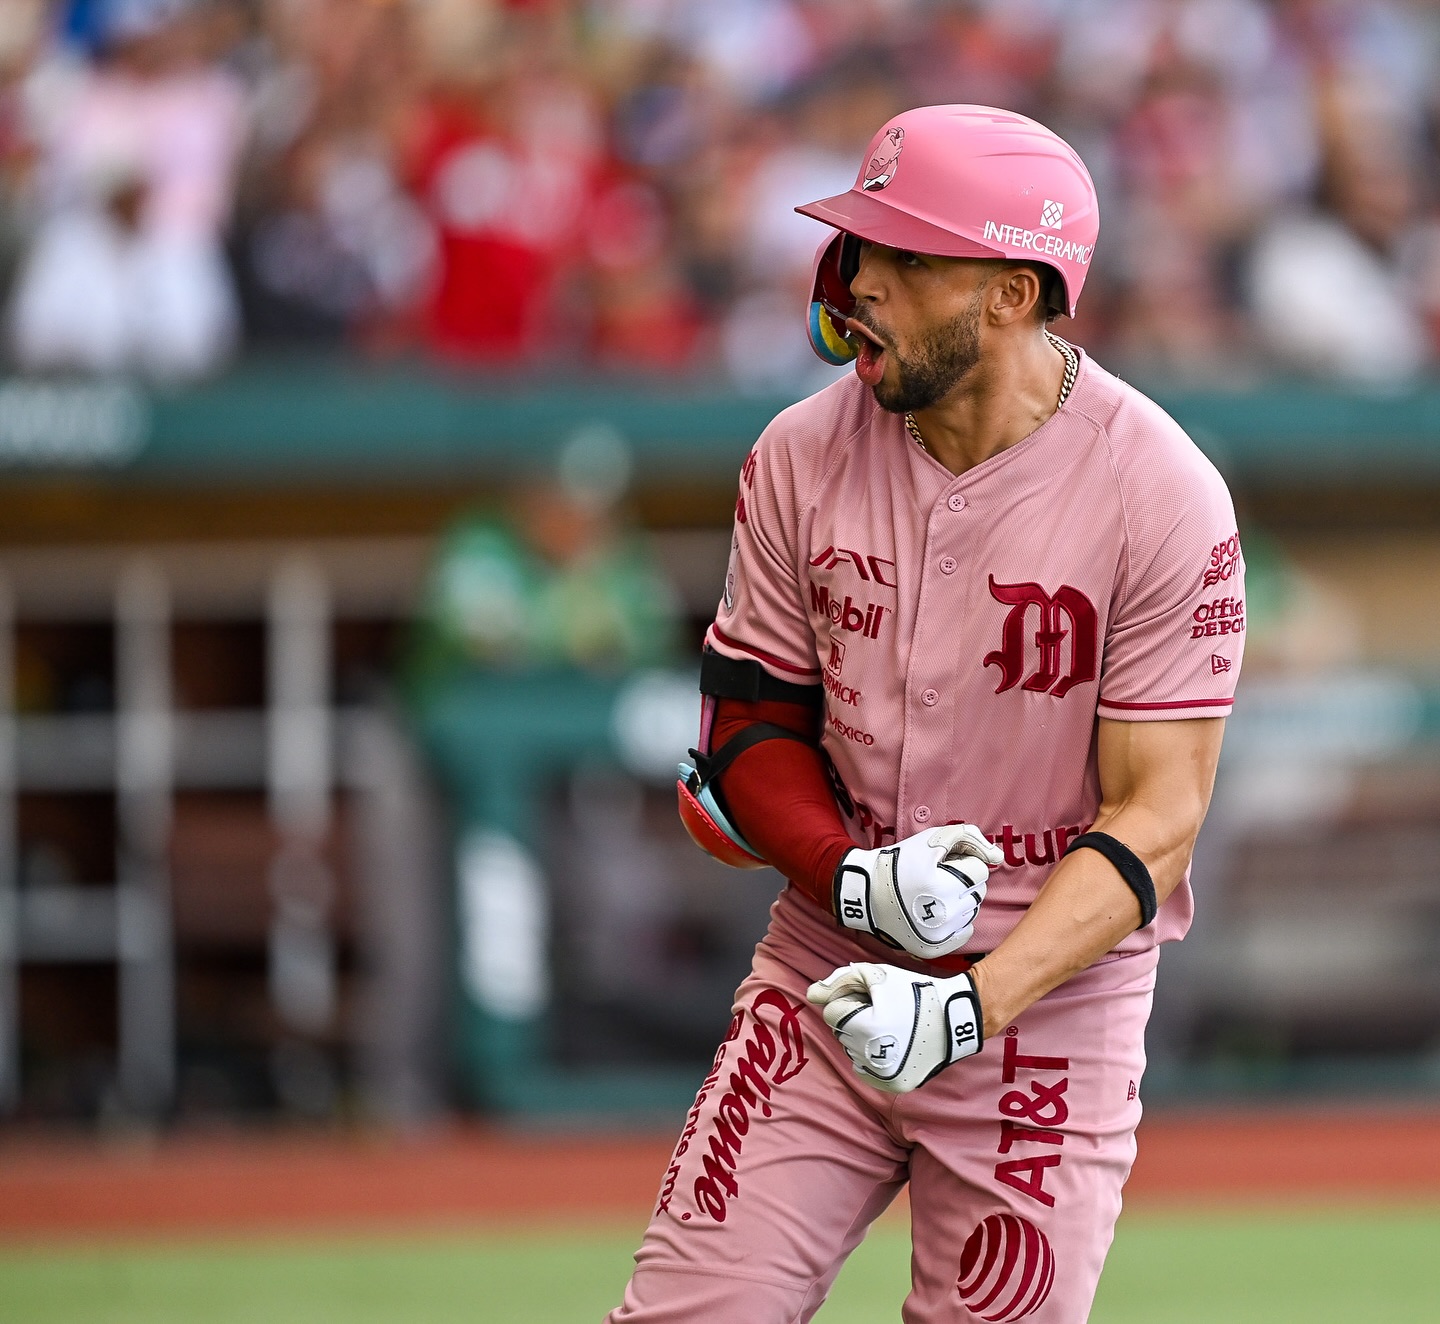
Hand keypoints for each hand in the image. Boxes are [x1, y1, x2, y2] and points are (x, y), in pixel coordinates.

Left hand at [806, 961, 983, 1092]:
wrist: (954, 1018)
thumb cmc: (912, 992)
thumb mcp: (876, 976)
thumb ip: (839, 982)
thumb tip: (811, 996)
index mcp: (865, 1028)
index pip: (832, 1014)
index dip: (850, 1000)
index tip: (872, 999)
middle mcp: (872, 1057)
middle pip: (841, 1034)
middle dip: (854, 1020)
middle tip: (882, 1011)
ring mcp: (884, 1075)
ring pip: (852, 1052)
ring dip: (862, 1039)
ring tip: (890, 1026)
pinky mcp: (895, 1085)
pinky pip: (866, 1070)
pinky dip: (872, 1057)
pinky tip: (892, 1044)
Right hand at [833, 824, 1000, 958]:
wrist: (865, 892)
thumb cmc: (900, 862)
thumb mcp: (931, 839)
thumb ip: (969, 837)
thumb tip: (998, 856)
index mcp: (943, 887)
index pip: (980, 871)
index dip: (961, 862)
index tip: (940, 864)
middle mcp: (943, 915)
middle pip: (979, 892)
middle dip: (963, 881)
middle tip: (937, 878)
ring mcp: (938, 935)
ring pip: (972, 911)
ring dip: (959, 900)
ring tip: (934, 894)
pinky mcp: (933, 948)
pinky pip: (964, 932)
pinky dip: (956, 921)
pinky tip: (938, 911)